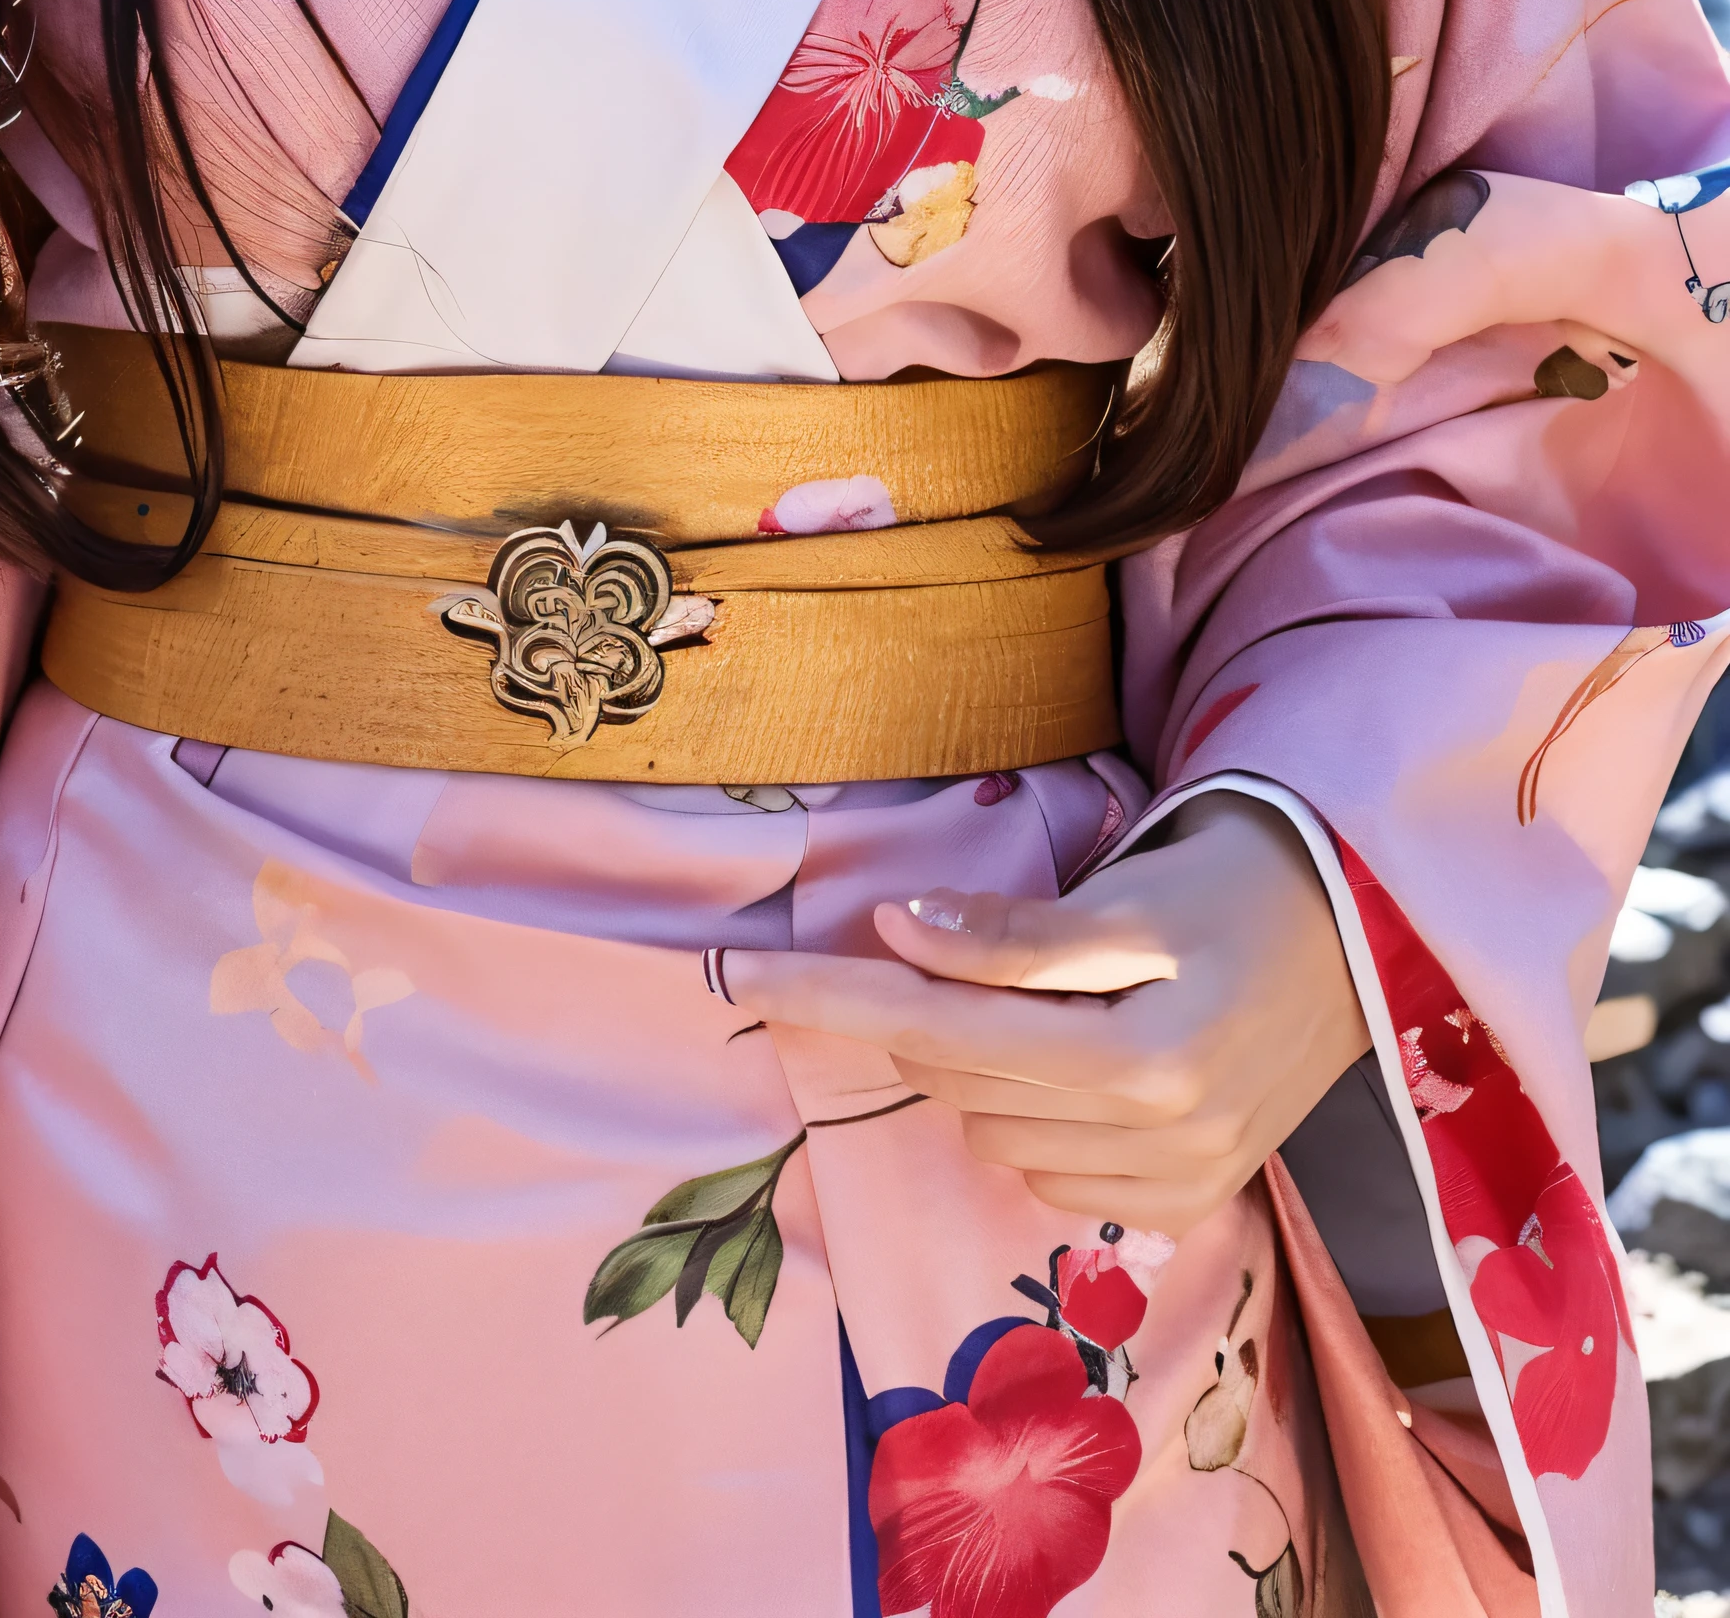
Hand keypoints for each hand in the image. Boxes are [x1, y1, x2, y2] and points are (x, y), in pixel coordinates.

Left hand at [720, 795, 1369, 1239]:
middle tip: (947, 945)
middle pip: (956, 1081)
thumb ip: (1015, 932)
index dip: (830, 995)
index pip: (938, 1027)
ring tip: (1044, 999)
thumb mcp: (1131, 894)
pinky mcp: (1185, 1205)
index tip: (738, 973)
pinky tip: (1075, 1061)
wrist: (1356, 933)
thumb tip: (896, 931)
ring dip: (978, 1065)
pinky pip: (1047, 1175)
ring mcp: (1174, 1186)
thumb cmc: (1236, 889)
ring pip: (990, 1132)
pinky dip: (1029, 1117)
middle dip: (920, 1012)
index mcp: (1141, 1058)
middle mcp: (1156, 1142)